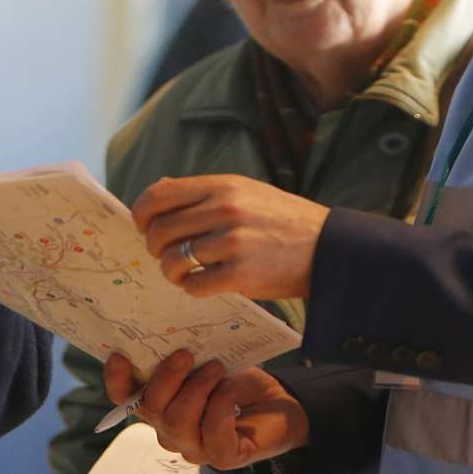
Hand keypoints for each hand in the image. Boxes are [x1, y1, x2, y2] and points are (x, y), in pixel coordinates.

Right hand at [103, 349, 308, 468]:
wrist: (278, 402)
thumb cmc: (235, 380)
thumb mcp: (205, 358)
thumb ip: (183, 353)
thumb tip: (167, 329)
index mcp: (159, 405)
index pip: (124, 398)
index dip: (116, 380)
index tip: (120, 354)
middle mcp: (170, 430)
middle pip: (152, 409)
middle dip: (167, 378)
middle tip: (186, 353)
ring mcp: (195, 448)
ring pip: (177, 423)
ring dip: (197, 389)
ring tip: (216, 368)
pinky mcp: (224, 457)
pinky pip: (212, 434)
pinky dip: (220, 407)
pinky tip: (229, 390)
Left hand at [130, 175, 329, 298]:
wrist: (330, 248)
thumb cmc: (283, 221)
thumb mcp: (246, 191)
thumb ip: (203, 192)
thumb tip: (158, 190)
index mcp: (222, 185)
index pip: (159, 195)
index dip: (141, 214)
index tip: (144, 227)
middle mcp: (225, 209)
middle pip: (160, 230)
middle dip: (155, 247)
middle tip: (166, 255)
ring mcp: (233, 241)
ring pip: (173, 260)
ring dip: (172, 271)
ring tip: (185, 272)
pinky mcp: (242, 274)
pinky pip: (195, 285)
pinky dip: (192, 288)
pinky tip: (203, 284)